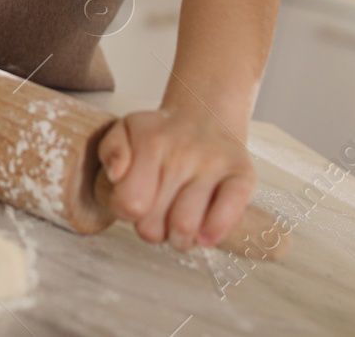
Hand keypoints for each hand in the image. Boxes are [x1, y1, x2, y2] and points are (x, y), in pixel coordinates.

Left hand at [97, 104, 255, 250]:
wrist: (207, 117)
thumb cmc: (161, 135)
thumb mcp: (126, 131)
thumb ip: (111, 152)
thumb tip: (117, 174)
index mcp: (151, 142)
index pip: (128, 203)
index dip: (124, 210)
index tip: (132, 201)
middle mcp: (185, 152)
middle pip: (153, 225)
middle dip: (150, 227)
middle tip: (157, 212)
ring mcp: (215, 165)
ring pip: (185, 227)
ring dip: (178, 237)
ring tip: (178, 222)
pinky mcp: (243, 176)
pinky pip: (228, 214)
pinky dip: (213, 231)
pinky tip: (204, 234)